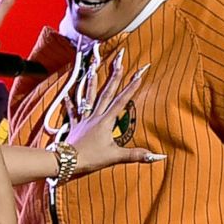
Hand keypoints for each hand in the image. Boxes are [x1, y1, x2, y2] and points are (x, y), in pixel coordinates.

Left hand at [64, 49, 165, 171]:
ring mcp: (84, 120)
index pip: (121, 102)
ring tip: (93, 69)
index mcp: (106, 121)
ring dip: (92, 83)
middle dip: (114, 78)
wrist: (67, 161)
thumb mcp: (115, 157)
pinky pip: (72, 112)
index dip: (131, 88)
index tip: (138, 75)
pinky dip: (70, 103)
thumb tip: (156, 156)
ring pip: (88, 97)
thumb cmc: (90, 158)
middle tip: (119, 63)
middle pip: (106, 94)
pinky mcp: (75, 126)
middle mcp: (95, 116)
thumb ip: (135, 155)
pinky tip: (67, 95)